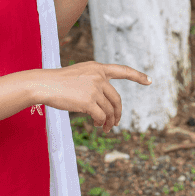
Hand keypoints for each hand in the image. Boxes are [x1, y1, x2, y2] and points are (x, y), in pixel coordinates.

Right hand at [24, 61, 149, 129]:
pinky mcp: (88, 101)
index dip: (137, 76)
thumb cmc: (59, 82)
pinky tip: (96, 124)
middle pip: (117, 99)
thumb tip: (106, 105)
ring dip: (109, 121)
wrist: (45, 84)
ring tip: (104, 128)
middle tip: (116, 123)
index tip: (149, 81)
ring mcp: (94, 88)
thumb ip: (94, 82)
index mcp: (97, 67)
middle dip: (118, 113)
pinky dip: (100, 123)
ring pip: (109, 110)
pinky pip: (100, 116)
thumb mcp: (80, 75)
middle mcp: (98, 76)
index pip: (122, 70)